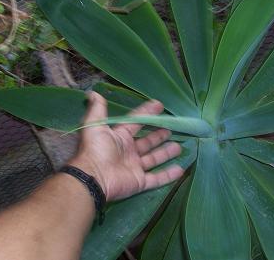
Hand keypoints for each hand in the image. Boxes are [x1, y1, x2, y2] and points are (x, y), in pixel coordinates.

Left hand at [69, 92, 183, 200]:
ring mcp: (134, 167)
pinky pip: (156, 178)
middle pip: (147, 142)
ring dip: (166, 153)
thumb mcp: (95, 125)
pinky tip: (180, 169)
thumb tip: (93, 92)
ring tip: (178, 147)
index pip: (135, 122)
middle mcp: (128, 151)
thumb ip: (97, 108)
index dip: (147, 113)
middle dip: (158, 135)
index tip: (159, 105)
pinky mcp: (139, 182)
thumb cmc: (96, 149)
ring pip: (153, 159)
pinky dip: (168, 175)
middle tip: (171, 128)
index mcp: (119, 137)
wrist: (93, 178)